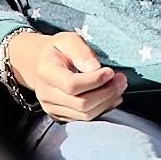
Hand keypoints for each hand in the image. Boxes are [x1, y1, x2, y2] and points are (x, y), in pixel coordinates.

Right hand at [7, 31, 126, 121]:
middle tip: (121, 80)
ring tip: (119, 87)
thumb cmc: (56, 50)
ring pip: (85, 115)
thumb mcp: (67, 40)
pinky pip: (84, 119)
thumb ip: (81, 51)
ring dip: (107, 102)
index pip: (72, 85)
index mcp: (46, 72)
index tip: (111, 72)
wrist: (39, 64)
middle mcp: (46, 94)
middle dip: (106, 93)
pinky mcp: (60, 117)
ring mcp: (51, 108)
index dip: (95, 81)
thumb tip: (96, 68)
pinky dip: (102, 110)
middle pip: (81, 103)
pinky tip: (111, 98)